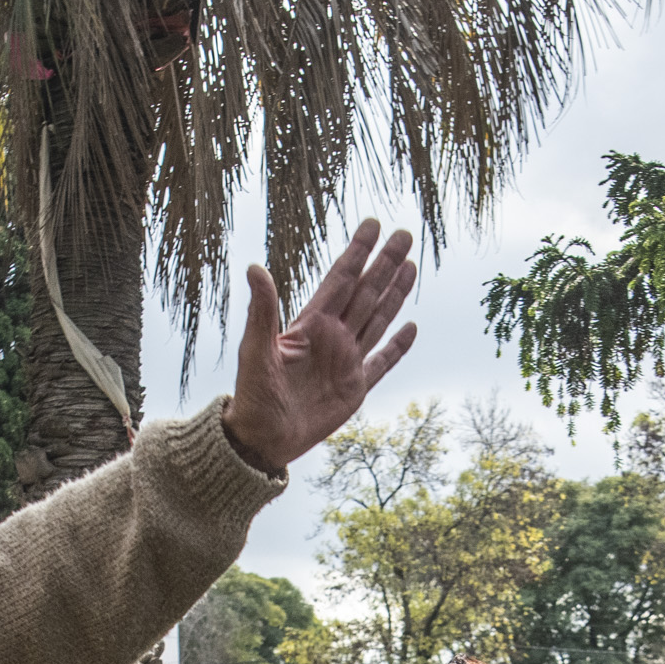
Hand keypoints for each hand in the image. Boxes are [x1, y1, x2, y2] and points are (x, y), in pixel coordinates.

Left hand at [222, 220, 419, 472]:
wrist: (262, 439)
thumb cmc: (253, 395)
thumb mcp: (255, 350)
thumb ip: (262, 311)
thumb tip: (254, 268)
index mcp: (310, 325)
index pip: (340, 279)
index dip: (357, 252)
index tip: (373, 225)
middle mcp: (332, 337)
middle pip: (365, 292)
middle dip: (385, 264)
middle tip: (405, 234)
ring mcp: (346, 361)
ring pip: (378, 319)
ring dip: (395, 294)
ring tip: (412, 267)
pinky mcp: (356, 388)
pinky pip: (383, 363)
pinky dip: (398, 347)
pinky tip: (411, 327)